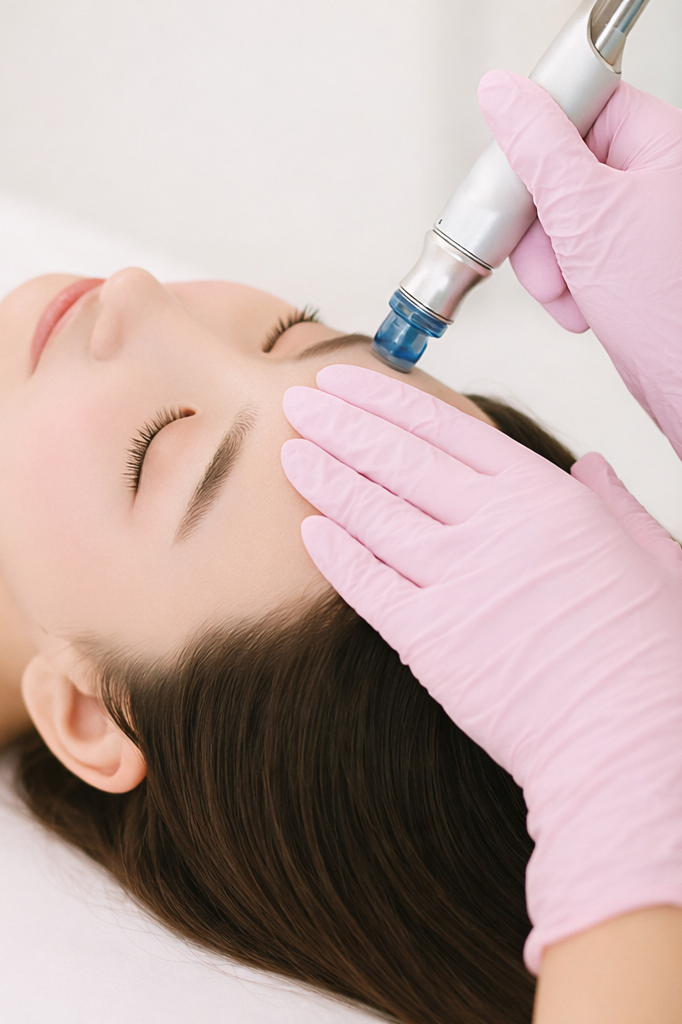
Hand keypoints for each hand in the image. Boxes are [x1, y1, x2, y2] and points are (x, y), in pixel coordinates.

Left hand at [281, 364, 681, 972]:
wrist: (631, 738)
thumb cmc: (651, 652)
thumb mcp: (652, 555)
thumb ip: (614, 503)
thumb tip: (592, 463)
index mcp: (543, 496)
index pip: (443, 428)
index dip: (382, 399)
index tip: (342, 379)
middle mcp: (493, 526)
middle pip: (397, 460)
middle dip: (339, 425)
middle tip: (296, 402)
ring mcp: (456, 580)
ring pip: (374, 513)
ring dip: (325, 478)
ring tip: (289, 453)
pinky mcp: (430, 639)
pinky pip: (368, 585)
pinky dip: (336, 554)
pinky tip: (310, 529)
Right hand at [478, 73, 681, 459]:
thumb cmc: (668, 304)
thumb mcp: (585, 211)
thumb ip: (537, 148)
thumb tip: (503, 94)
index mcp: (659, 144)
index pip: (582, 106)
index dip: (539, 139)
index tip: (514, 169)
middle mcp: (652, 177)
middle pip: (562, 168)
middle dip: (539, 222)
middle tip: (541, 249)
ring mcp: (638, 222)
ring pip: (560, 218)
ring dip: (549, 262)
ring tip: (566, 291)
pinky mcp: (624, 262)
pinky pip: (572, 256)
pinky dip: (564, 285)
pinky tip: (578, 307)